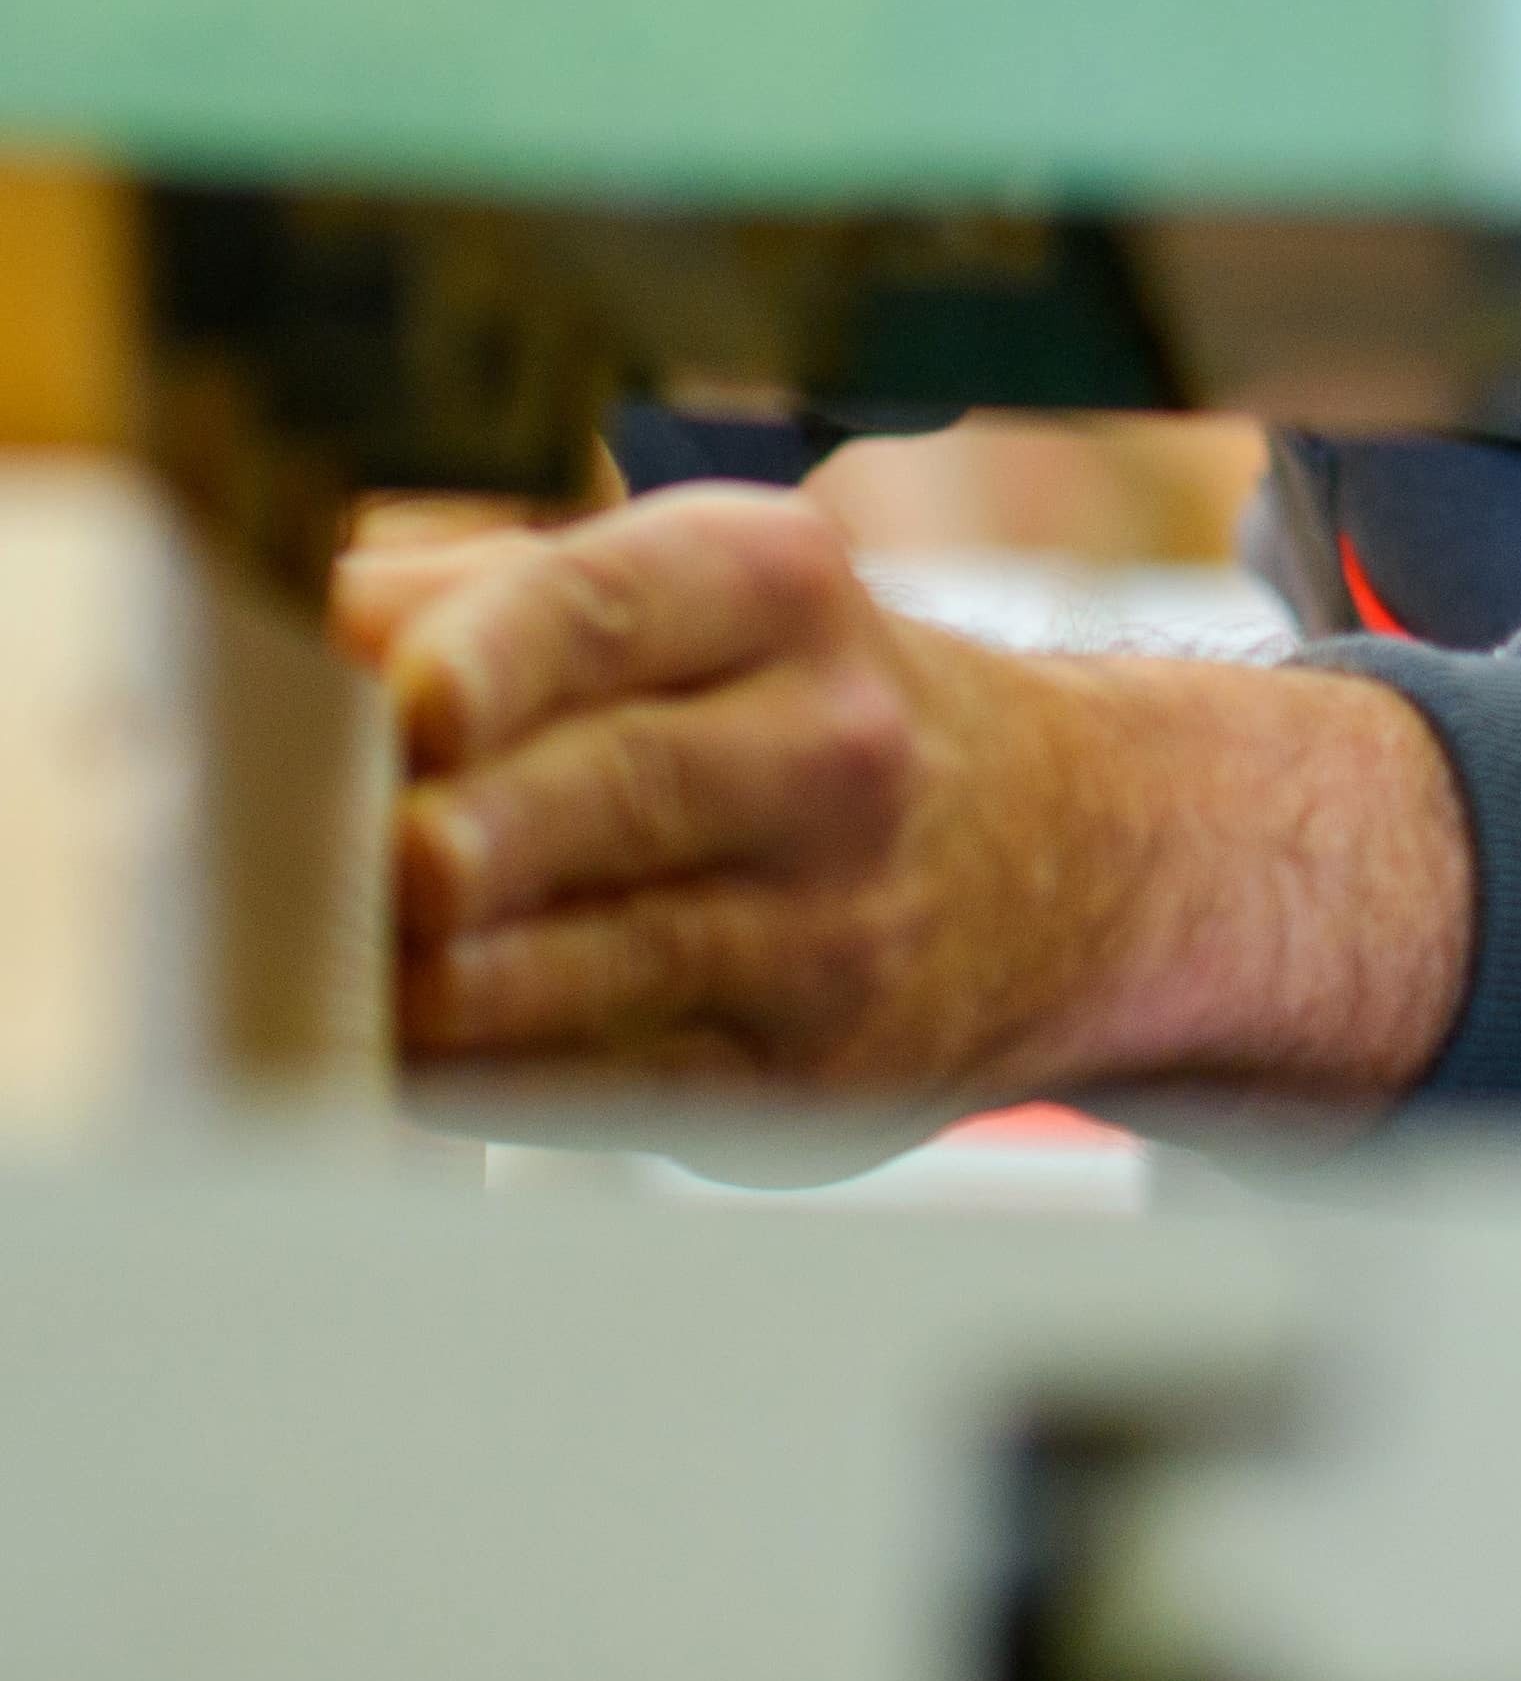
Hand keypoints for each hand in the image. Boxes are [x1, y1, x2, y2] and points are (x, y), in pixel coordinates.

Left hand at [332, 484, 1467, 1104]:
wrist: (1074, 853)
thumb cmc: (806, 707)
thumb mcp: (705, 595)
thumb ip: (485, 588)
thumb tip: (287, 612)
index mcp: (778, 588)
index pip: (610, 607)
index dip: (490, 659)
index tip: (406, 705)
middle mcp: (828, 745)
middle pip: (610, 791)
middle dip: (456, 843)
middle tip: (368, 871)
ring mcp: (829, 922)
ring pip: (602, 964)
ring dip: (446, 987)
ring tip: (347, 983)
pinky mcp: (807, 1080)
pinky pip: (617, 1091)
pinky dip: (498, 1084)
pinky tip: (419, 1063)